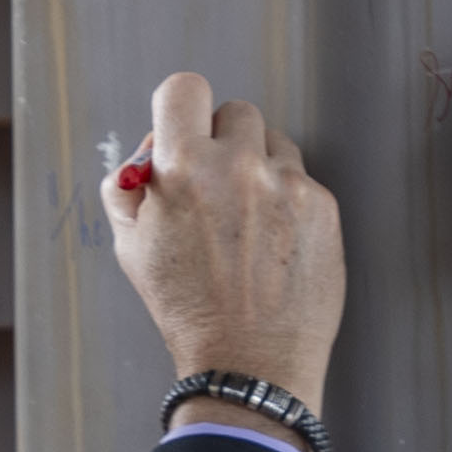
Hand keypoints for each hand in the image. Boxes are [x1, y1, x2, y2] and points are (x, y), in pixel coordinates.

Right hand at [107, 72, 342, 412]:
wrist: (248, 363)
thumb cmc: (186, 310)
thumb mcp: (131, 246)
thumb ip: (129, 186)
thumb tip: (150, 151)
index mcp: (184, 168)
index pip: (184, 88)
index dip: (180, 110)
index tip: (184, 133)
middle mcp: (238, 165)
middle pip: (235, 112)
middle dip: (222, 143)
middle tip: (215, 190)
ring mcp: (287, 184)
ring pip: (274, 142)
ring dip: (259, 168)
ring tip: (248, 224)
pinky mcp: (323, 205)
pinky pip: (301, 179)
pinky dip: (288, 202)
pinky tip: (275, 244)